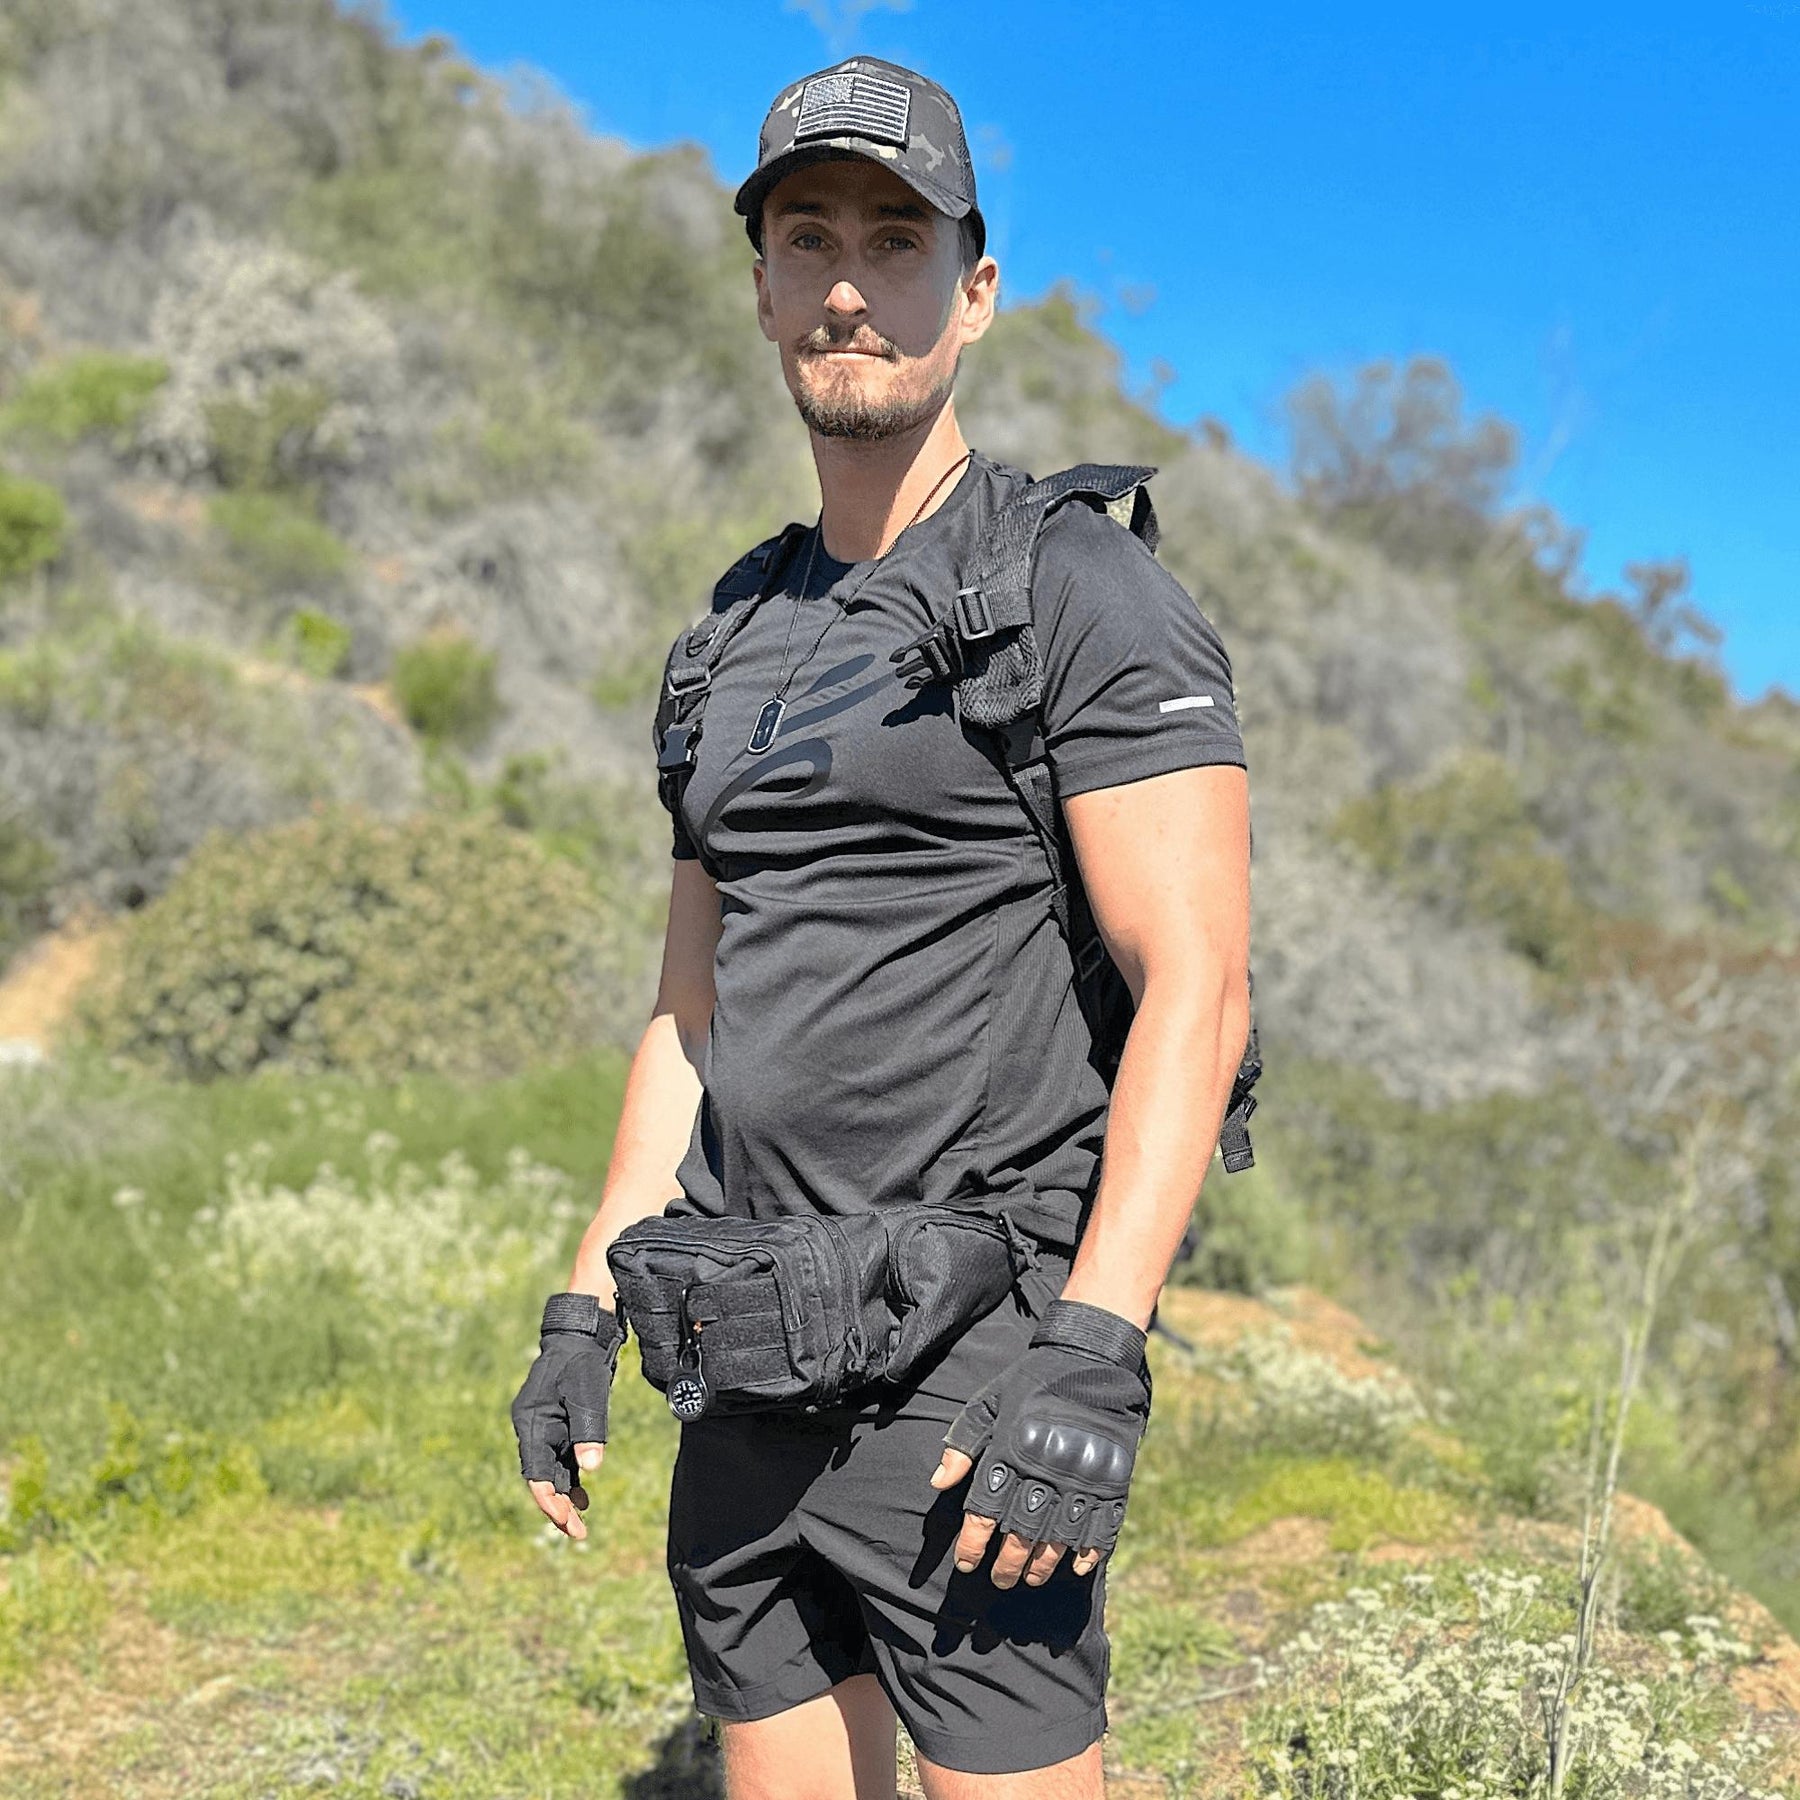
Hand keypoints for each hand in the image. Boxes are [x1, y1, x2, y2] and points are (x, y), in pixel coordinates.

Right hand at [510, 1292, 623, 1541]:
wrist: (582, 1334)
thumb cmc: (582, 1360)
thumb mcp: (588, 1391)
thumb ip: (589, 1428)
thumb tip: (591, 1469)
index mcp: (531, 1421)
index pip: (535, 1470)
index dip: (549, 1498)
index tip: (564, 1520)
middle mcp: (534, 1427)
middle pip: (542, 1476)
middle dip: (557, 1506)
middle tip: (578, 1533)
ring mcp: (546, 1427)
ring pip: (552, 1471)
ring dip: (564, 1496)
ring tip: (580, 1524)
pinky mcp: (560, 1425)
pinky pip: (561, 1459)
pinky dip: (571, 1478)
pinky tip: (583, 1496)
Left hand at [928, 1298, 1149, 1588]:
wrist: (1090, 1356)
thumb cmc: (1032, 1381)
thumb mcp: (989, 1401)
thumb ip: (963, 1441)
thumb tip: (938, 1483)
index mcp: (1011, 1450)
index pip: (986, 1510)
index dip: (973, 1542)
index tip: (966, 1563)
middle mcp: (1045, 1468)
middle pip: (1021, 1531)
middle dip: (1007, 1563)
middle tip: (999, 1581)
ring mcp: (1081, 1475)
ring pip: (1059, 1536)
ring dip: (1043, 1563)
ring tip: (1030, 1578)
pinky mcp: (1113, 1478)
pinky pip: (1102, 1525)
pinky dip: (1089, 1550)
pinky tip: (1076, 1566)